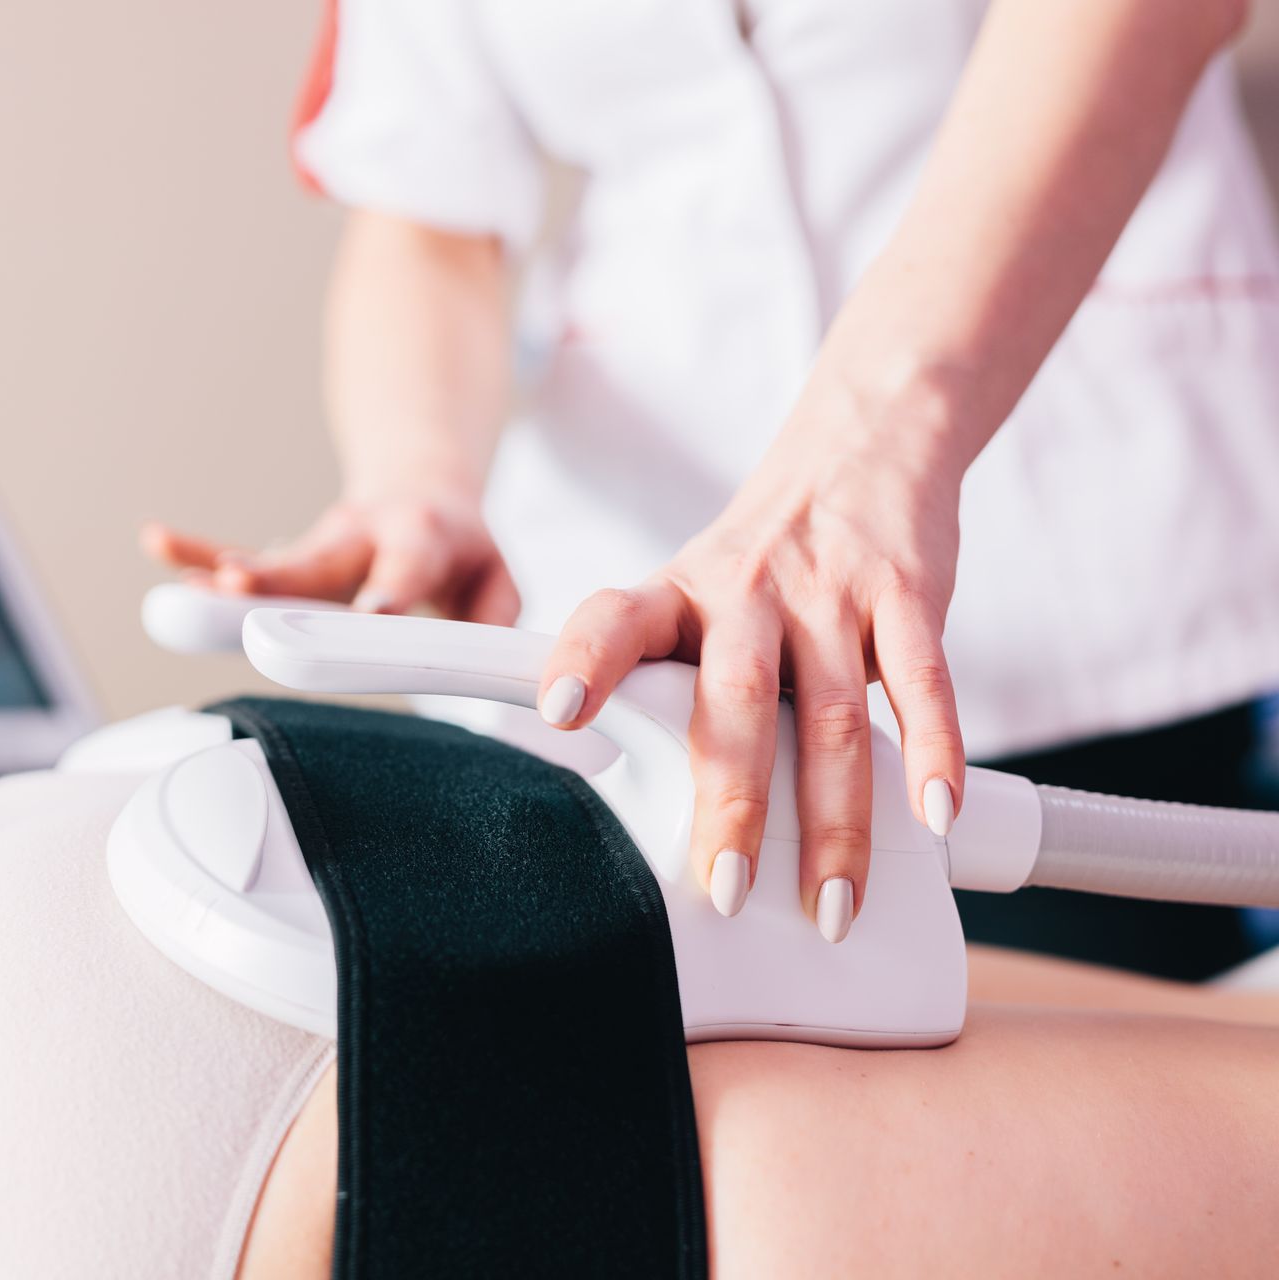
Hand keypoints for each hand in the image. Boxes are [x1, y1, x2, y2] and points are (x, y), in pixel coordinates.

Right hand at [142, 476, 519, 624]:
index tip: (369, 612)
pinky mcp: (289, 559)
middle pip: (317, 563)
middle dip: (278, 575)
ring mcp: (319, 546)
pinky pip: (237, 556)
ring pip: (268, 562)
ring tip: (180, 569)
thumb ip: (493, 621)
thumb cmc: (456, 548)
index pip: (404, 568)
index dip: (387, 591)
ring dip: (220, 567)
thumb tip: (466, 667)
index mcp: (419, 534)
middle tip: (239, 582)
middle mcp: (360, 534)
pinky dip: (196, 552)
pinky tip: (158, 542)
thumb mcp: (497, 577)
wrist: (423, 491)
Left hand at [536, 373, 968, 942]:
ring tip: (830, 903)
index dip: (584, 662)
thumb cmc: (761, 560)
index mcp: (675, 594)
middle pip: (736, 699)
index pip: (614, 620)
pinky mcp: (907, 593)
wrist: (861, 448)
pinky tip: (933, 816)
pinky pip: (920, 681)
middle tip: (726, 888)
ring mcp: (829, 592)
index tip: (559, 712)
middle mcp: (745, 591)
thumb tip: (626, 806)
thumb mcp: (692, 598)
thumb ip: (666, 682)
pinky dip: (931, 753)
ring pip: (831, 714)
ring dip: (835, 819)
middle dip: (732, 802)